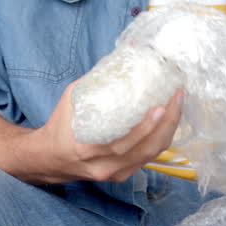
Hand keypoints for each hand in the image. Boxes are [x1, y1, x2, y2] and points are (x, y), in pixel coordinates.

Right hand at [28, 80, 183, 183]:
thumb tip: (128, 51)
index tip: (159, 106)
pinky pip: (149, 157)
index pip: (121, 145)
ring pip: (152, 155)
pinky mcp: (123, 174)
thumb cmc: (60, 126)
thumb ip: (96, 79)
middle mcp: (104, 167)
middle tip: (177, 97)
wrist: (48, 158)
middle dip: (167, 124)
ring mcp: (116, 174)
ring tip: (177, 104)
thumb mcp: (71, 99)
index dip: (144, 128)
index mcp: (86, 151)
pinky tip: (169, 118)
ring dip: (169, 129)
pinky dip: (161, 137)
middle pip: (145, 151)